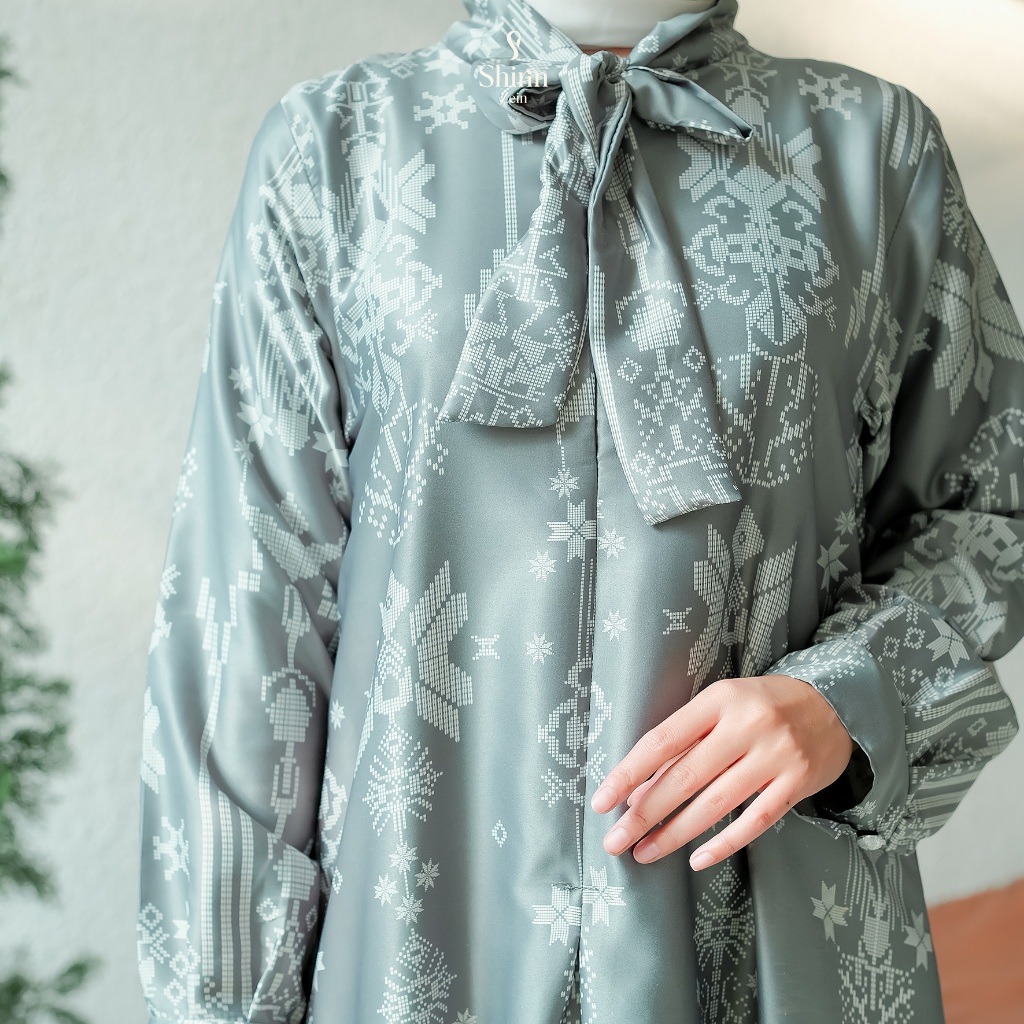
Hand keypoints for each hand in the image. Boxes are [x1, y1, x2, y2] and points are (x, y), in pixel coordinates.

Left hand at [590, 674, 855, 870]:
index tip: (602, 800)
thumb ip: (685, 742)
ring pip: (715, 803)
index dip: (628, 773)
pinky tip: (697, 859)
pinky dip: (724, 843)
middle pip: (684, 777)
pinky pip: (755, 820)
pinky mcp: (798, 782)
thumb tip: (639, 789)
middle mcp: (747, 725)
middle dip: (644, 813)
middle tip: (614, 840)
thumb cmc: (762, 705)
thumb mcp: (721, 706)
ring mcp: (776, 755)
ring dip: (675, 834)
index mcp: (719, 699)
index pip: (663, 740)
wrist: (834, 704)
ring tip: (645, 852)